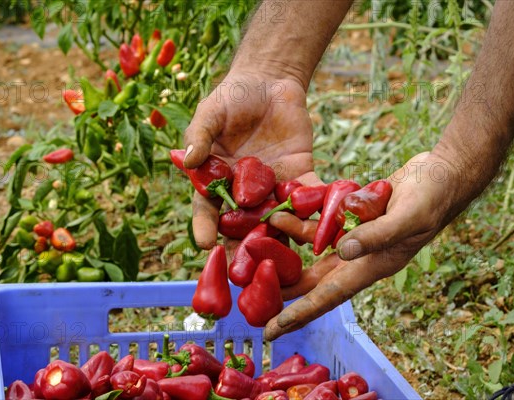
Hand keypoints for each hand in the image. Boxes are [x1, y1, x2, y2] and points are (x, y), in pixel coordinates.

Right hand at [183, 70, 319, 248]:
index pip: (208, 209)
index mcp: (217, 182)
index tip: (205, 245)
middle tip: (245, 274)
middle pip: (243, 225)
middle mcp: (245, 192)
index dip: (206, 227)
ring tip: (286, 262)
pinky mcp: (301, 177)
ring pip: (278, 219)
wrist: (269, 82)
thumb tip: (189, 159)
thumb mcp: (211, 112)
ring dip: (283, 239)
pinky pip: (310, 196)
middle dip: (244, 249)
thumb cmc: (232, 97)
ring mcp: (274, 188)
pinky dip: (318, 210)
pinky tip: (325, 227)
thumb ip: (201, 136)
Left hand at [264, 151, 468, 339]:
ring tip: (255, 244)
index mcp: (372, 267)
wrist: (442, 174)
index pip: (329, 297)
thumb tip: (342, 252)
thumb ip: (376, 235)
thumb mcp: (407, 217)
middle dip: (283, 289)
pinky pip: (320, 223)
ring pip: (312, 250)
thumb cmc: (432, 198)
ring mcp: (355, 237)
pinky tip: (281, 213)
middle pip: (313, 280)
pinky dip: (301, 220)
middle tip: (249, 300)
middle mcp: (360, 257)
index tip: (272, 331)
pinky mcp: (352, 217)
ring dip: (286, 246)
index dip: (300, 314)